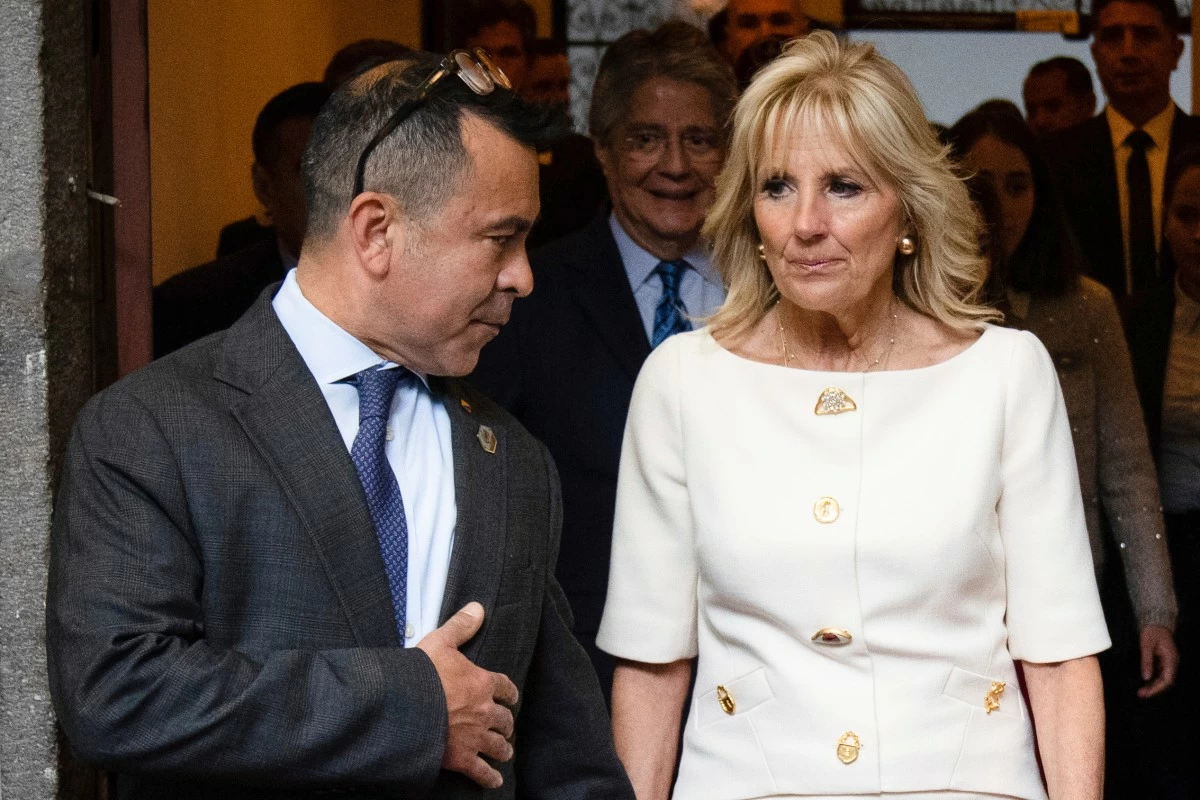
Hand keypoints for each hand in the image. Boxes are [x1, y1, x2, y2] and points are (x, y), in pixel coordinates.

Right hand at [418, 602, 518, 788]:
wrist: (407, 708)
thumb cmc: (422, 674)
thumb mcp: (441, 642)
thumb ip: (461, 626)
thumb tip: (477, 608)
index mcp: (482, 683)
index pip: (505, 687)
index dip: (509, 692)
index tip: (511, 696)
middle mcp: (484, 711)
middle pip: (504, 719)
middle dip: (506, 723)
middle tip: (507, 726)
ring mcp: (475, 736)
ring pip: (498, 744)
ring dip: (503, 748)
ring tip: (505, 751)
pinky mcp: (462, 757)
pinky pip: (481, 771)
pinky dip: (490, 777)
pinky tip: (495, 780)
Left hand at [1137, 624, 1178, 697]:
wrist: (1155, 621)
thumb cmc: (1151, 631)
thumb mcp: (1146, 645)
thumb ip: (1146, 661)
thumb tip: (1146, 678)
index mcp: (1171, 659)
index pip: (1167, 680)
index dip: (1157, 688)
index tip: (1146, 693)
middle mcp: (1172, 662)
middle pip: (1166, 681)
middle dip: (1154, 689)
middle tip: (1141, 694)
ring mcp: (1168, 661)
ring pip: (1163, 677)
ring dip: (1153, 685)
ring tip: (1141, 691)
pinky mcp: (1163, 659)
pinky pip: (1159, 672)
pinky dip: (1153, 678)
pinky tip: (1144, 681)